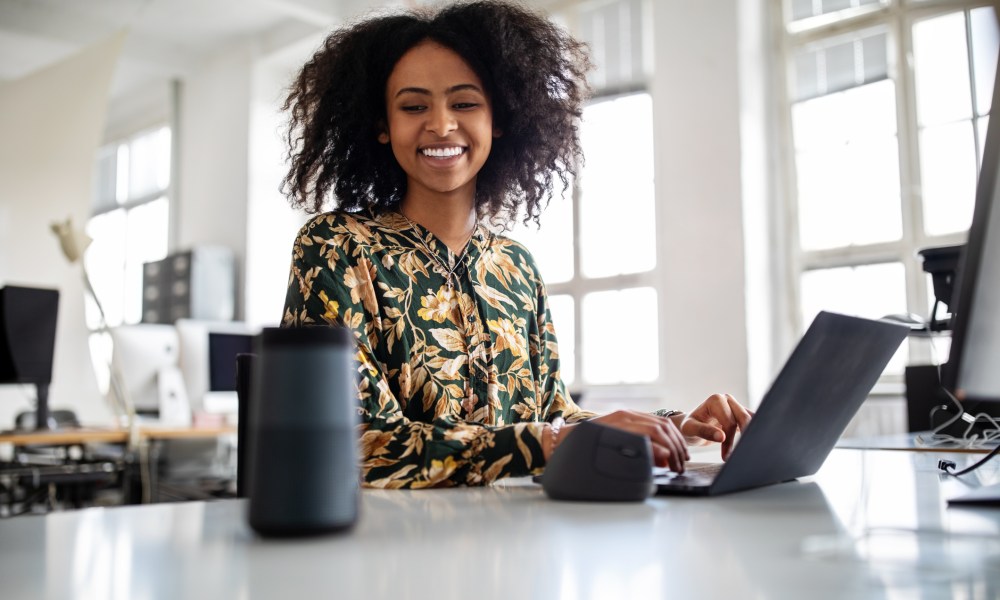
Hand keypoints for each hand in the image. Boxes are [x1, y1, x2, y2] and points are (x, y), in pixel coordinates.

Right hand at [557, 410, 689, 472]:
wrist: (560, 443)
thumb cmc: (585, 447)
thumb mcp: (614, 443)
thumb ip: (634, 447)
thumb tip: (661, 459)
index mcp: (627, 416)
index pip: (660, 423)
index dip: (676, 439)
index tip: (681, 455)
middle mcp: (626, 415)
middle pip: (663, 426)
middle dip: (677, 446)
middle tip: (682, 464)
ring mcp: (620, 422)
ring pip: (657, 430)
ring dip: (671, 449)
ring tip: (675, 466)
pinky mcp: (615, 431)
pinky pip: (643, 437)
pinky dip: (657, 448)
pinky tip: (663, 459)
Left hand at [676, 393, 752, 460]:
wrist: (691, 426)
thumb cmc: (689, 426)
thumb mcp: (690, 429)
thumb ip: (704, 431)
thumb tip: (722, 437)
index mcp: (716, 400)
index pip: (729, 422)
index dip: (729, 440)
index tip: (726, 456)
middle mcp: (727, 399)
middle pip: (744, 419)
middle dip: (743, 438)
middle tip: (740, 456)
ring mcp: (735, 405)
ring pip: (751, 420)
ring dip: (750, 435)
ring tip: (746, 452)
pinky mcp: (741, 414)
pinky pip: (753, 422)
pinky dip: (753, 433)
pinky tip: (750, 446)